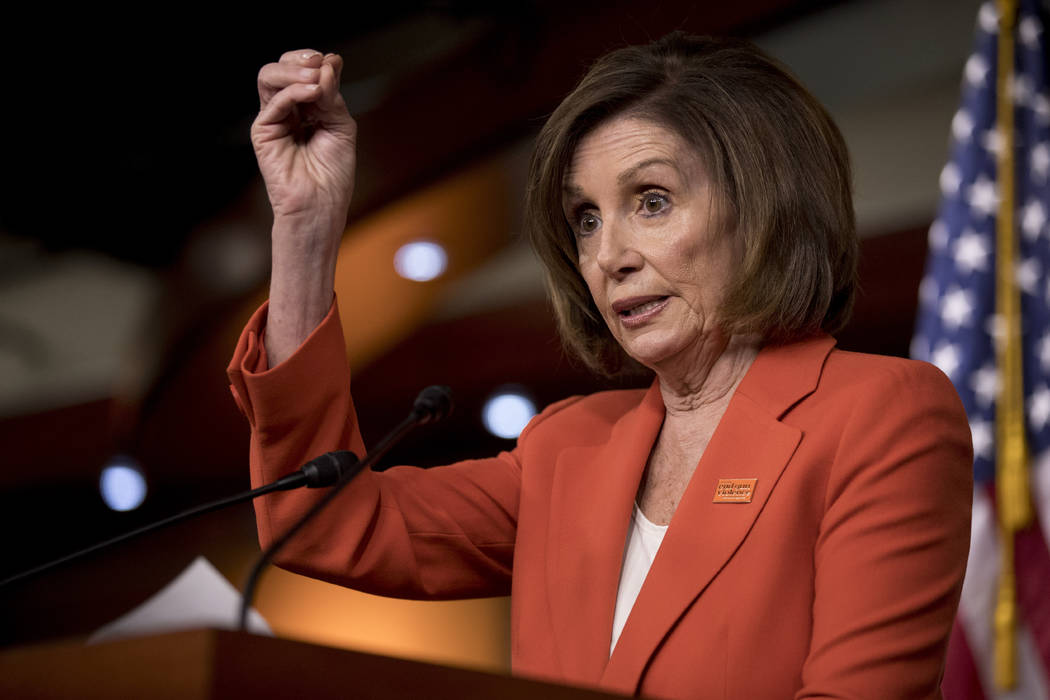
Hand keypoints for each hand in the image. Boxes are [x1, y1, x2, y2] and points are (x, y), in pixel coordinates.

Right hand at [252, 50, 355, 367]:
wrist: (321, 206)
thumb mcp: (341, 126)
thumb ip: (332, 95)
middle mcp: (286, 111)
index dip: (312, 60)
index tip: (330, 62)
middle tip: (319, 63)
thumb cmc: (333, 174)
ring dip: (293, 70)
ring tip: (315, 78)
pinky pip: (272, 102)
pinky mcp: (263, 133)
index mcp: (306, 108)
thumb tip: (329, 60)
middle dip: (299, 59)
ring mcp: (272, 120)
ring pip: (268, 77)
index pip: (301, 71)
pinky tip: (313, 93)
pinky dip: (294, 92)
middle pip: (280, 68)